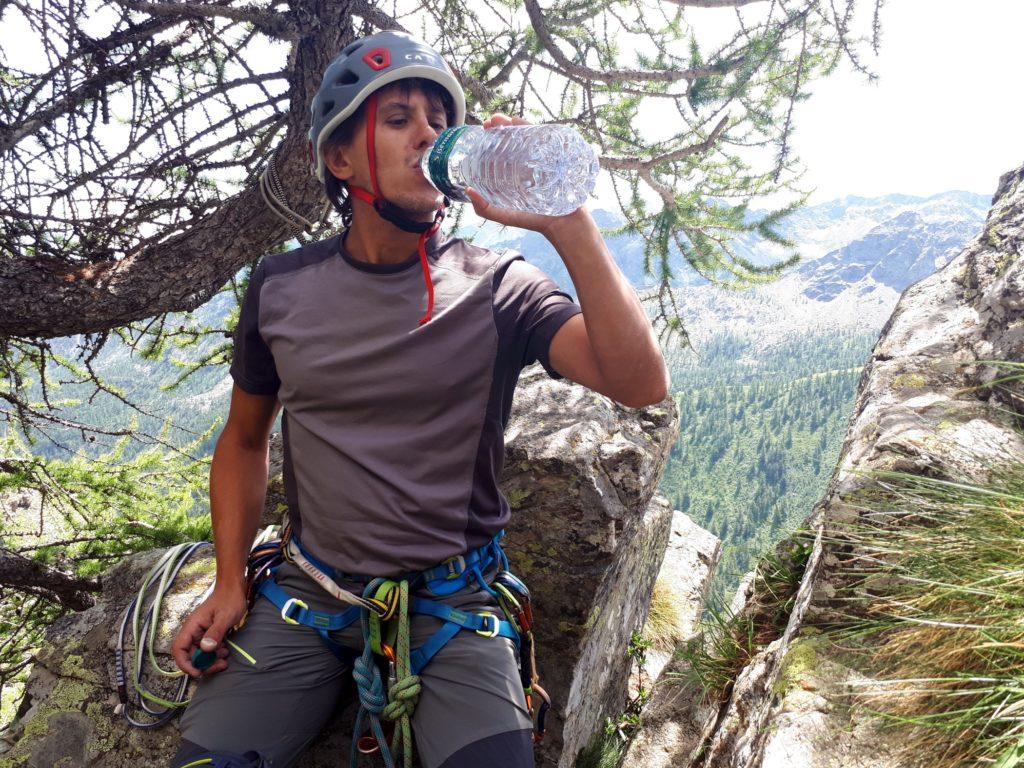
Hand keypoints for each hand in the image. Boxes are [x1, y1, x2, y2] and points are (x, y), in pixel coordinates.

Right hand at [172, 585, 246, 677]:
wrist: (234, 589)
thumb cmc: (229, 599)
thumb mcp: (225, 616)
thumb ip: (216, 632)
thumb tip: (206, 649)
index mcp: (192, 626)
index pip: (179, 649)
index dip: (185, 664)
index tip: (198, 672)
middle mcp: (193, 632)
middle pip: (190, 656)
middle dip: (203, 664)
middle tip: (220, 665)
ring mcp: (200, 634)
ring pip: (200, 655)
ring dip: (211, 660)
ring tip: (225, 656)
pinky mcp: (208, 635)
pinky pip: (207, 650)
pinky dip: (215, 655)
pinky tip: (225, 651)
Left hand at [464, 113, 590, 237]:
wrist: (562, 225)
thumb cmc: (534, 220)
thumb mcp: (504, 216)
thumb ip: (484, 209)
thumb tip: (467, 189)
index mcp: (516, 170)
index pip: (503, 147)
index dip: (493, 135)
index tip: (484, 128)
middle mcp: (529, 161)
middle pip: (515, 136)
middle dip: (503, 125)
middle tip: (492, 121)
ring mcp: (544, 158)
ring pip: (531, 134)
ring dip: (518, 123)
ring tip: (507, 119)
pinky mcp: (559, 158)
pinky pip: (550, 140)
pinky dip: (540, 129)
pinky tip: (528, 124)